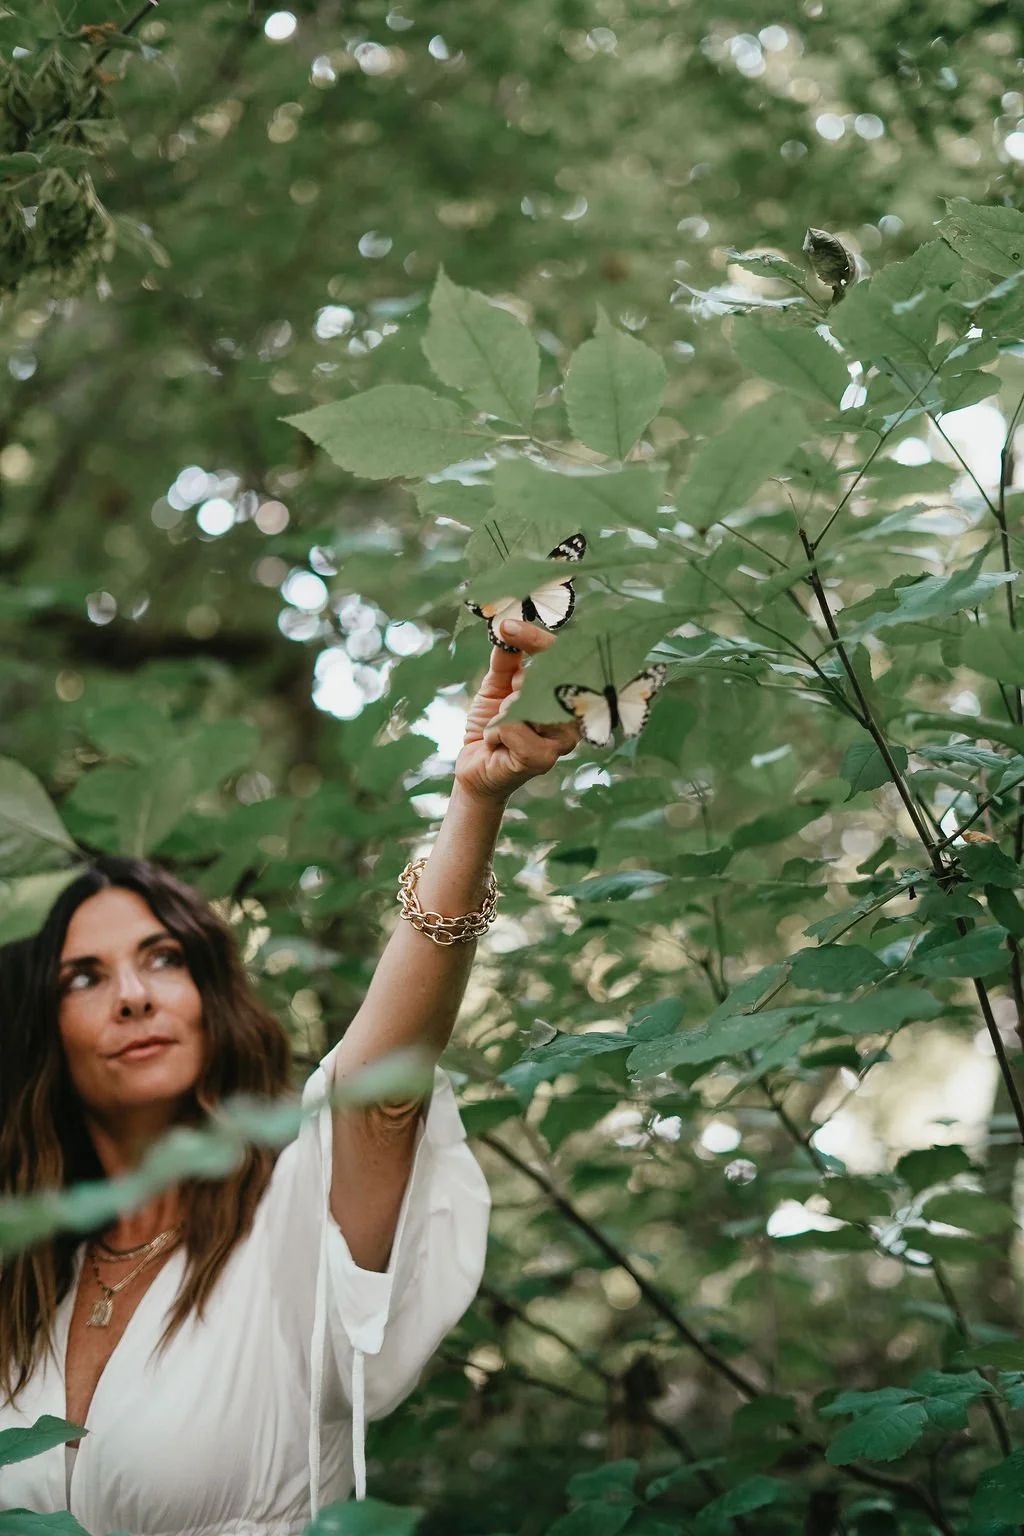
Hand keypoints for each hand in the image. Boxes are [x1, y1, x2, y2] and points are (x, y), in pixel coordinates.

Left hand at [454, 618, 580, 802]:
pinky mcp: (543, 759)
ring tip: (499, 729)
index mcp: (565, 695)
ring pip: (525, 705)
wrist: (475, 769)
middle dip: (516, 683)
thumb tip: (507, 626)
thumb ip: (507, 659)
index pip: (560, 657)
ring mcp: (561, 740)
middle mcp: (571, 716)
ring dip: (502, 713)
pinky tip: (496, 745)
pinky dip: (494, 733)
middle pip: (545, 679)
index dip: (535, 639)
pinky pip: (512, 728)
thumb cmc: (492, 727)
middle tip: (505, 698)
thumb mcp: (497, 686)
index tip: (507, 627)